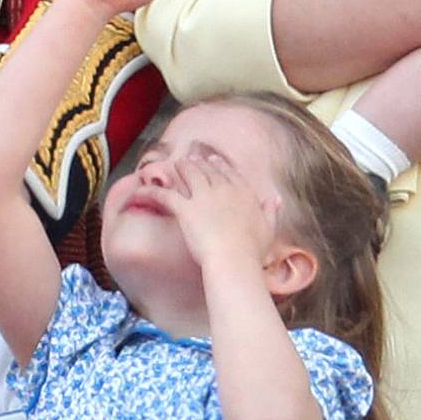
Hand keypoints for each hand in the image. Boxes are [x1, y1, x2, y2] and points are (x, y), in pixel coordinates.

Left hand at [151, 156, 277, 271]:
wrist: (234, 259)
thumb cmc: (252, 250)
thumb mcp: (268, 228)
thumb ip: (271, 211)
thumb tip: (277, 199)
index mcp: (244, 192)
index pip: (230, 172)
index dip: (220, 165)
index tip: (213, 159)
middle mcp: (223, 188)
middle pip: (208, 170)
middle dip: (199, 163)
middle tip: (191, 159)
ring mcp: (204, 196)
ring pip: (189, 175)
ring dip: (180, 169)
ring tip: (174, 165)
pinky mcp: (186, 209)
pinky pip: (166, 196)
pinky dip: (153, 193)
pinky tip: (143, 191)